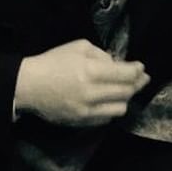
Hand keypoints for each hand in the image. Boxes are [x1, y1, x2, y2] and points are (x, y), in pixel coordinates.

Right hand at [14, 39, 148, 126]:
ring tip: (126, 91)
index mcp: (91, 71)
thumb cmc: (53, 61)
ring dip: (126, 99)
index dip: (137, 70)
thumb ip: (102, 55)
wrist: (29, 86)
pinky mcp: (80, 122)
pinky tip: (110, 101)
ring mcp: (86, 111)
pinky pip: (106, 119)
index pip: (125, 74)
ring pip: (119, 109)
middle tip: (142, 78)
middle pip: (127, 92)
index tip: (141, 67)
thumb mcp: (79, 47)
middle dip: (138, 84)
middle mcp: (91, 94)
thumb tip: (118, 65)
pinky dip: (111, 109)